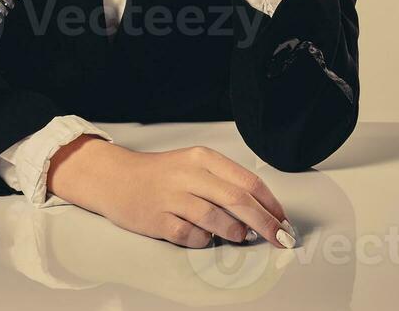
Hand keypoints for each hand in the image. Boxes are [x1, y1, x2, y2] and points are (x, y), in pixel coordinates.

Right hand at [46, 137, 297, 249]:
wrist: (114, 178)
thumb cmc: (158, 175)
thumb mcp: (193, 167)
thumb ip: (223, 184)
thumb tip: (260, 211)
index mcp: (202, 158)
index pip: (247, 180)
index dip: (270, 204)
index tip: (283, 221)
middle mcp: (188, 174)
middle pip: (237, 199)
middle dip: (264, 222)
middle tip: (279, 238)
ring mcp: (171, 196)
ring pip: (215, 218)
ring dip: (234, 232)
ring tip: (238, 235)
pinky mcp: (157, 218)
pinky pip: (189, 235)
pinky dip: (202, 240)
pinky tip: (203, 236)